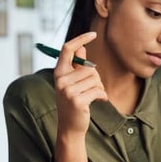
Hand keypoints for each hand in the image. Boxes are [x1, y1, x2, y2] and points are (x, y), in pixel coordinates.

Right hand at [53, 32, 106, 161]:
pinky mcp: (77, 100)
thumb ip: (76, 66)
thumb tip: (82, 47)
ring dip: (99, 88)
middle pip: (88, 68)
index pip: (67, 49)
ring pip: (95, 79)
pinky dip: (102, 96)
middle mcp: (60, 80)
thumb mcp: (72, 83)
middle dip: (96, 78)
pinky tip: (98, 101)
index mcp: (59, 73)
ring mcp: (67, 91)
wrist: (70, 127)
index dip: (80, 39)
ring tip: (93, 96)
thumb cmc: (74, 102)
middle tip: (92, 89)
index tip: (93, 34)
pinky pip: (97, 90)